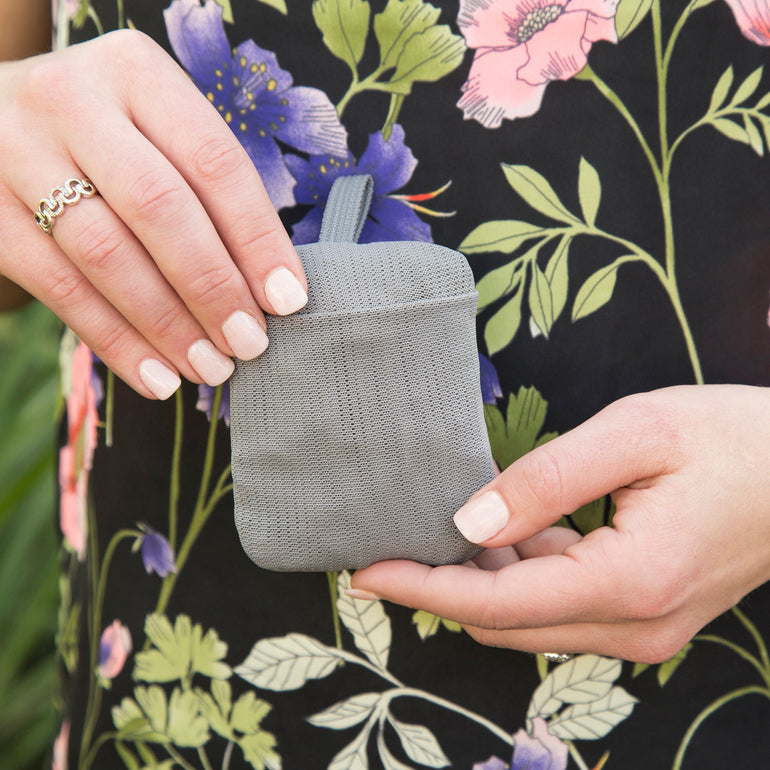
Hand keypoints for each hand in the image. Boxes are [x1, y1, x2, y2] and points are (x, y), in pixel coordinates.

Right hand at [0, 30, 306, 398]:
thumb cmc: (111, 137)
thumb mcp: (159, 134)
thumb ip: (208, 192)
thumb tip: (271, 291)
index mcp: (135, 72)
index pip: (214, 163)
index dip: (257, 239)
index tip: (288, 300)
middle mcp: (71, 100)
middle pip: (160, 209)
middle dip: (213, 288)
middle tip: (249, 343)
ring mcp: (16, 151)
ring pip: (107, 254)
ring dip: (168, 325)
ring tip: (210, 368)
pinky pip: (60, 289)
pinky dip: (116, 341)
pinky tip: (157, 377)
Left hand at [351, 385, 769, 662]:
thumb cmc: (733, 439)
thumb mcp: (634, 434)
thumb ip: (546, 480)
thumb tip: (468, 521)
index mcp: (629, 582)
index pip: (495, 602)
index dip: (423, 587)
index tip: (366, 568)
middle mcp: (634, 627)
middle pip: (504, 621)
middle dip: (441, 585)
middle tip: (393, 538)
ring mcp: (645, 631)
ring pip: (530, 618)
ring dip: (483, 578)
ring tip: (445, 525)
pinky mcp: (648, 617)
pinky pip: (563, 607)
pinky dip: (524, 575)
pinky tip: (512, 530)